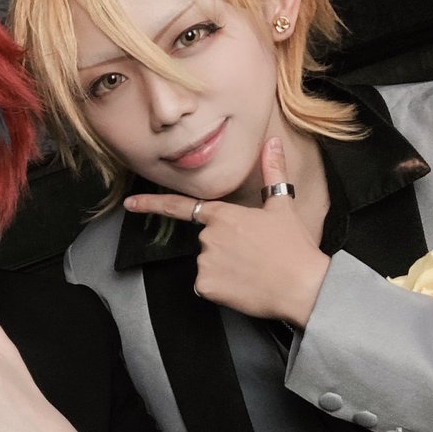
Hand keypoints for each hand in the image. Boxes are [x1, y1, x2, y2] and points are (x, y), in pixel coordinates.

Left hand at [123, 137, 329, 326]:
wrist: (303, 286)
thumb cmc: (294, 247)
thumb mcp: (282, 205)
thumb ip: (273, 172)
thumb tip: (272, 142)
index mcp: (223, 215)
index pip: (180, 206)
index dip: (151, 204)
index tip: (130, 204)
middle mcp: (208, 236)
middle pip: (206, 242)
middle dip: (224, 249)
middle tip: (254, 256)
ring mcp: (204, 262)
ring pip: (207, 265)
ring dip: (224, 270)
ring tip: (253, 271)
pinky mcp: (205, 286)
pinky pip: (206, 287)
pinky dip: (222, 289)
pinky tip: (243, 287)